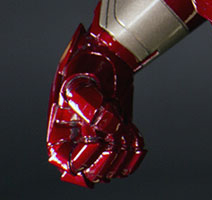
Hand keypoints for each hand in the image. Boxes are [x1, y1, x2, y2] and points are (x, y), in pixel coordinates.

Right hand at [46, 26, 144, 185]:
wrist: (109, 55)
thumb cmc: (88, 66)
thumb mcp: (78, 79)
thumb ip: (85, 101)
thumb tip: (97, 120)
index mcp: (60, 132)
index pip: (68, 162)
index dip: (85, 156)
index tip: (98, 137)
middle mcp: (78, 140)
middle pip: (91, 171)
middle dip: (107, 158)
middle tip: (116, 136)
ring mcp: (100, 138)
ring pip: (111, 167)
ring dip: (123, 155)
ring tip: (127, 133)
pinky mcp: (118, 133)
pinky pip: (127, 157)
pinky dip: (135, 153)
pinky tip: (135, 137)